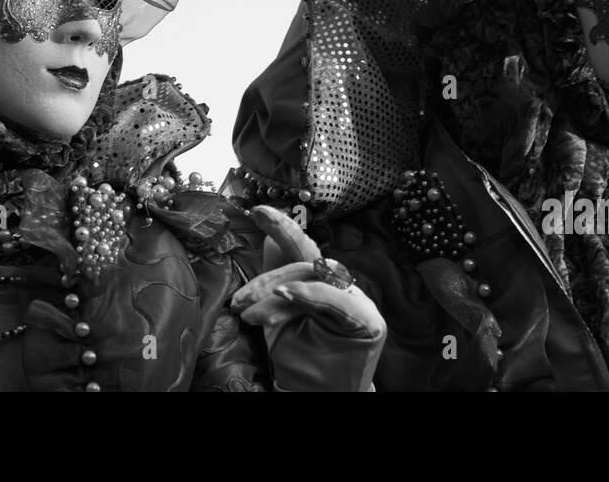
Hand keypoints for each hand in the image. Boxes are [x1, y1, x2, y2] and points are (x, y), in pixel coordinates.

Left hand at [231, 205, 385, 391]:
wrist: (320, 397)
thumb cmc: (302, 360)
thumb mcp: (277, 316)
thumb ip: (276, 281)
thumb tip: (267, 239)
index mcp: (324, 281)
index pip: (302, 248)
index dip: (282, 226)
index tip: (257, 210)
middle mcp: (343, 286)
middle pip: (304, 263)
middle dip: (266, 279)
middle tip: (241, 303)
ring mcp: (357, 302)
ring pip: (315, 279)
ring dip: (277, 294)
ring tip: (253, 315)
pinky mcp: (367, 321)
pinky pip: (335, 298)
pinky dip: (308, 293)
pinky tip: (285, 295)